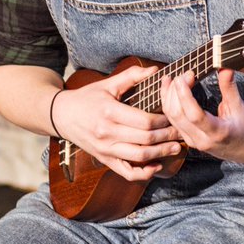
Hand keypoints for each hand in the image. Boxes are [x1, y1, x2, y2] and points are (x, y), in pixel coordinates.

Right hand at [54, 65, 184, 181]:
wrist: (61, 116)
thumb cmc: (87, 98)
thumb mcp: (107, 84)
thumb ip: (132, 76)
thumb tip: (155, 70)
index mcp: (110, 112)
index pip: (145, 121)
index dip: (164, 120)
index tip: (174, 115)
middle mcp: (107, 133)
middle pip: (145, 139)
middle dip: (168, 136)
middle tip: (182, 131)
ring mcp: (105, 149)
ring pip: (139, 156)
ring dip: (161, 153)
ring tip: (176, 146)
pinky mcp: (104, 160)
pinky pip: (126, 172)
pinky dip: (143, 173)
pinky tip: (156, 166)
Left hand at [160, 69, 243, 162]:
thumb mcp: (239, 108)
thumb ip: (229, 88)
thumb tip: (225, 68)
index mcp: (217, 133)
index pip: (194, 115)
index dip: (185, 94)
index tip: (184, 76)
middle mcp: (202, 140)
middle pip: (178, 115)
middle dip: (175, 91)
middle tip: (183, 74)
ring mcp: (193, 142)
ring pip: (171, 118)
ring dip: (168, 97)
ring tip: (171, 79)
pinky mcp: (188, 139)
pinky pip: (172, 121)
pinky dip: (169, 104)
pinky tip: (170, 92)